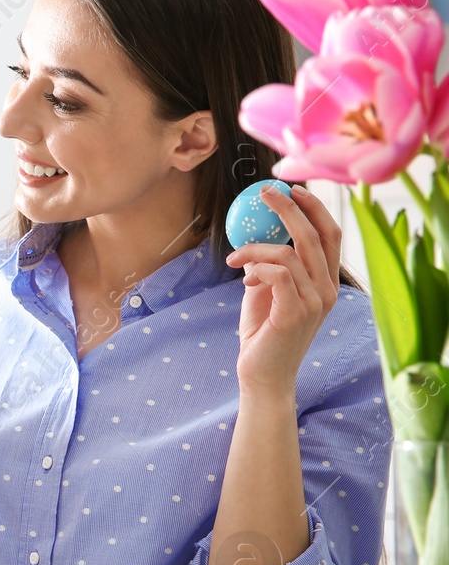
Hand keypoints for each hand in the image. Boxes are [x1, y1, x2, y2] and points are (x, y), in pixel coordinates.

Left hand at [225, 183, 340, 397]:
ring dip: (256, 247)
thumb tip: (255, 239)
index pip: (330, 236)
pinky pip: (278, 273)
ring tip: (234, 259)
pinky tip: (244, 277)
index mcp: (325, 283)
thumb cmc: (262, 335)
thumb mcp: (265, 293)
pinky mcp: (295, 312)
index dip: (315, 209)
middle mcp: (327, 290)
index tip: (292, 189)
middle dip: (290, 208)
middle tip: (265, 192)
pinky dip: (257, 267)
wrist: (262, 375)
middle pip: (316, 236)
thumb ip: (268, 267)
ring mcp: (314, 301)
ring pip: (291, 252)